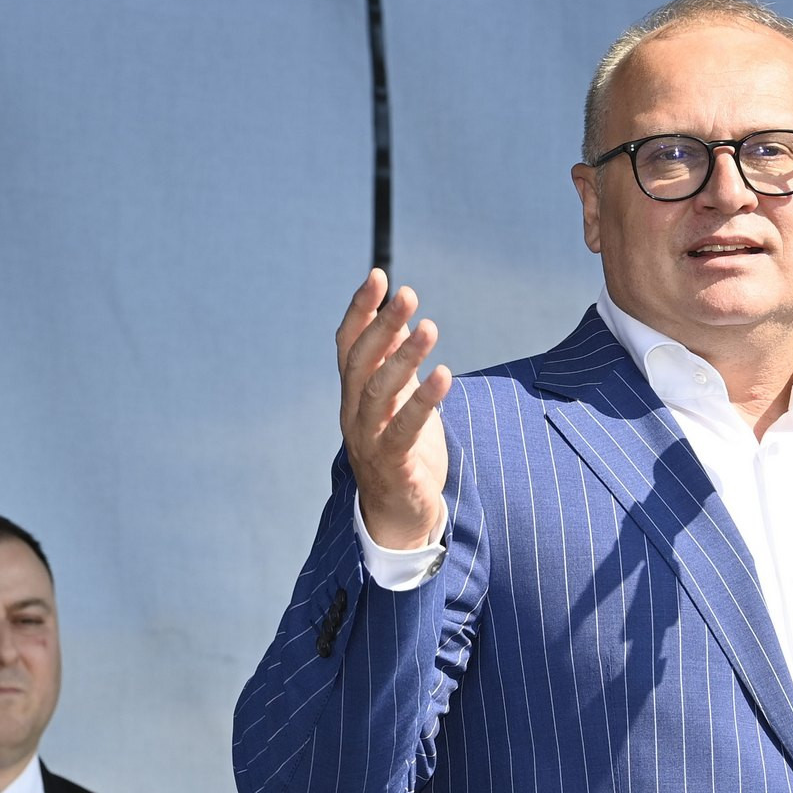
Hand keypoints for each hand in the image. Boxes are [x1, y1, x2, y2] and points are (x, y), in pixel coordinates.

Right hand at [338, 267, 451, 548]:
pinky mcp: (393, 465)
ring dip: (404, 357)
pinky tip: (444, 375)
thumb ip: (396, 363)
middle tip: (407, 294)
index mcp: (353, 395)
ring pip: (379, 391)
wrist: (399, 518)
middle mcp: (354, 414)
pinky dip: (423, 400)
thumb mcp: (398, 401)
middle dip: (383, 324)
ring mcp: (369, 440)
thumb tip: (405, 317)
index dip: (360, 310)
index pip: (349, 344)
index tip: (378, 275)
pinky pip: (404, 428)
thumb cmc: (402, 453)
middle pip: (362, 361)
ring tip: (429, 328)